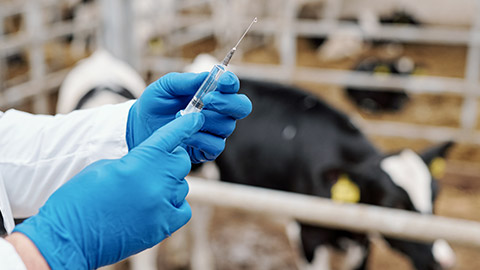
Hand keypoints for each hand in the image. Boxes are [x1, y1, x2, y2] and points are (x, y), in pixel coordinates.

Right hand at [13, 113, 204, 268]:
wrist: (70, 236)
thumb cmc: (80, 197)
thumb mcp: (106, 166)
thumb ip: (136, 160)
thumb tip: (153, 163)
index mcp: (140, 161)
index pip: (171, 136)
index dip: (185, 125)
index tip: (195, 119)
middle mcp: (157, 182)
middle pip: (180, 162)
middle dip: (170, 161)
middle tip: (154, 168)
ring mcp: (162, 206)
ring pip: (181, 187)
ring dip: (168, 186)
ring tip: (144, 194)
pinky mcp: (163, 227)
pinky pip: (182, 209)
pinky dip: (173, 206)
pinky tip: (155, 208)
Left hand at [126, 72, 251, 162]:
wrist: (139, 129)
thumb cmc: (155, 105)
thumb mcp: (165, 87)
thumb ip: (185, 81)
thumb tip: (206, 76)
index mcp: (212, 93)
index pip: (232, 86)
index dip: (231, 82)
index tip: (221, 81)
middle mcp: (219, 112)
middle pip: (242, 107)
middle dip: (227, 103)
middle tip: (207, 100)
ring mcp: (215, 132)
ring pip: (227, 126)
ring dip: (206, 121)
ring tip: (183, 117)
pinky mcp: (207, 150)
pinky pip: (216, 146)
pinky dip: (201, 139)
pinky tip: (185, 135)